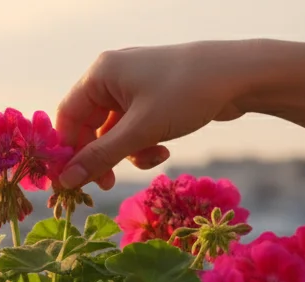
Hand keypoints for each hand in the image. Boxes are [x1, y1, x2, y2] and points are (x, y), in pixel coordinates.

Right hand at [55, 41, 258, 189]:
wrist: (240, 76)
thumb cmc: (186, 94)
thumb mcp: (140, 131)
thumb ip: (99, 158)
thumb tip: (64, 182)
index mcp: (100, 74)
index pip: (67, 118)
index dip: (67, 152)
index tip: (71, 183)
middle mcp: (112, 77)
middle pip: (89, 127)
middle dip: (102, 156)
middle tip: (107, 184)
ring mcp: (133, 87)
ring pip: (114, 133)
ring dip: (128, 153)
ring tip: (151, 159)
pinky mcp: (153, 99)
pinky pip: (134, 129)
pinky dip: (144, 145)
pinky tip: (164, 150)